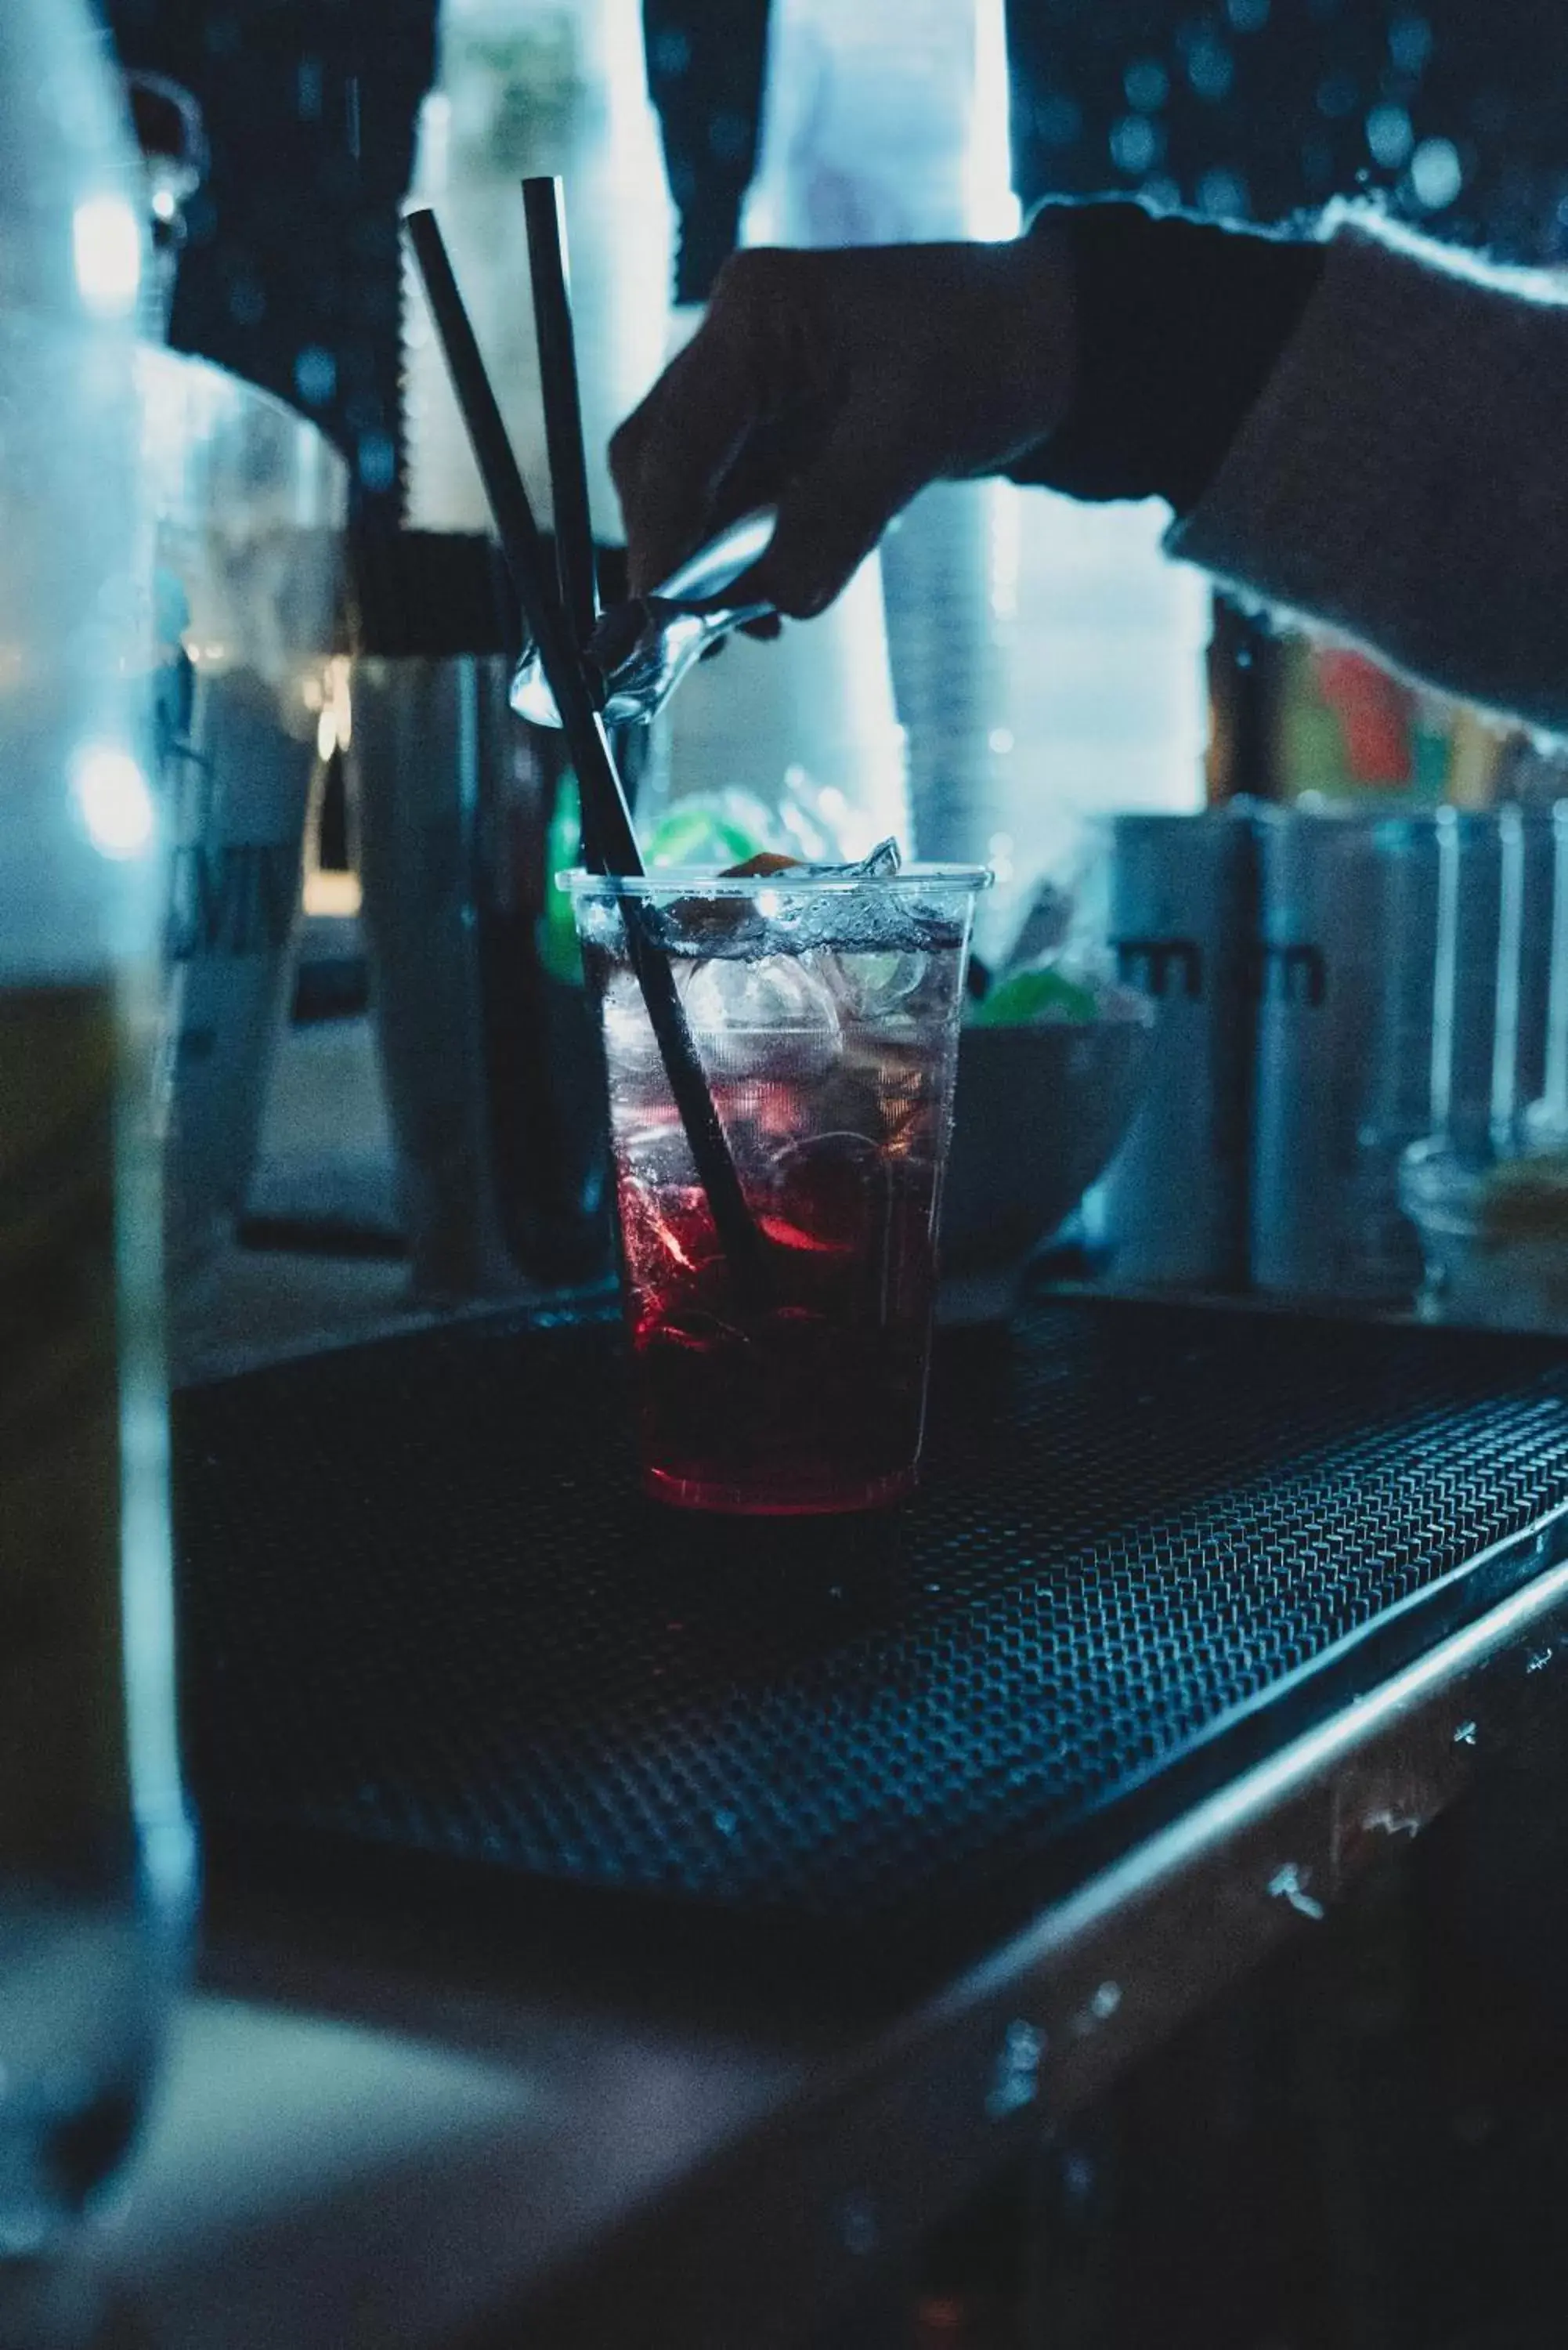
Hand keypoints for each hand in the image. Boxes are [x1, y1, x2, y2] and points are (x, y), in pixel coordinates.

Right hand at [609, 226, 1076, 619]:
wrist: (1046, 339)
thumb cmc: (990, 348)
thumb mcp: (917, 431)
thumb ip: (839, 514)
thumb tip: (781, 598)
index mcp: (756, 314)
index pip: (674, 436)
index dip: (661, 529)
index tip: (657, 608)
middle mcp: (737, 347)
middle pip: (660, 463)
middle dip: (676, 549)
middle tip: (697, 630)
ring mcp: (755, 393)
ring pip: (695, 494)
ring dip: (712, 564)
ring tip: (757, 623)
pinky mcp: (782, 436)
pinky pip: (742, 509)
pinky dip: (753, 558)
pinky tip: (783, 596)